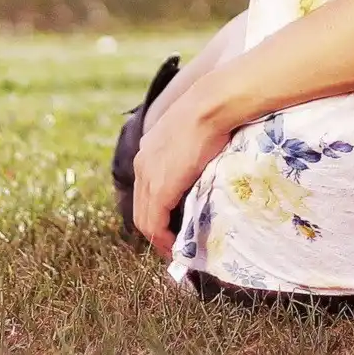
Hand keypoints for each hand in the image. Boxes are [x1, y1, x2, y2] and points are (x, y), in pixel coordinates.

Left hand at [132, 80, 233, 256]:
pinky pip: (154, 223)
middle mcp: (141, 164)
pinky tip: (175, 246)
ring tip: (175, 249)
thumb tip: (200, 167)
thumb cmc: (211, 113)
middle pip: (141, 208)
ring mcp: (148, 176)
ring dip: (158, 238)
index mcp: (148, 151)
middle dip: (155, 231)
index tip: (172, 226)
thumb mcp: (192, 134)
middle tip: (172, 245)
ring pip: (144, 219)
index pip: (145, 191)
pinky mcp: (159, 188)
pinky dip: (162, 238)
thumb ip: (188, 153)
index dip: (156, 212)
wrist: (212, 105)